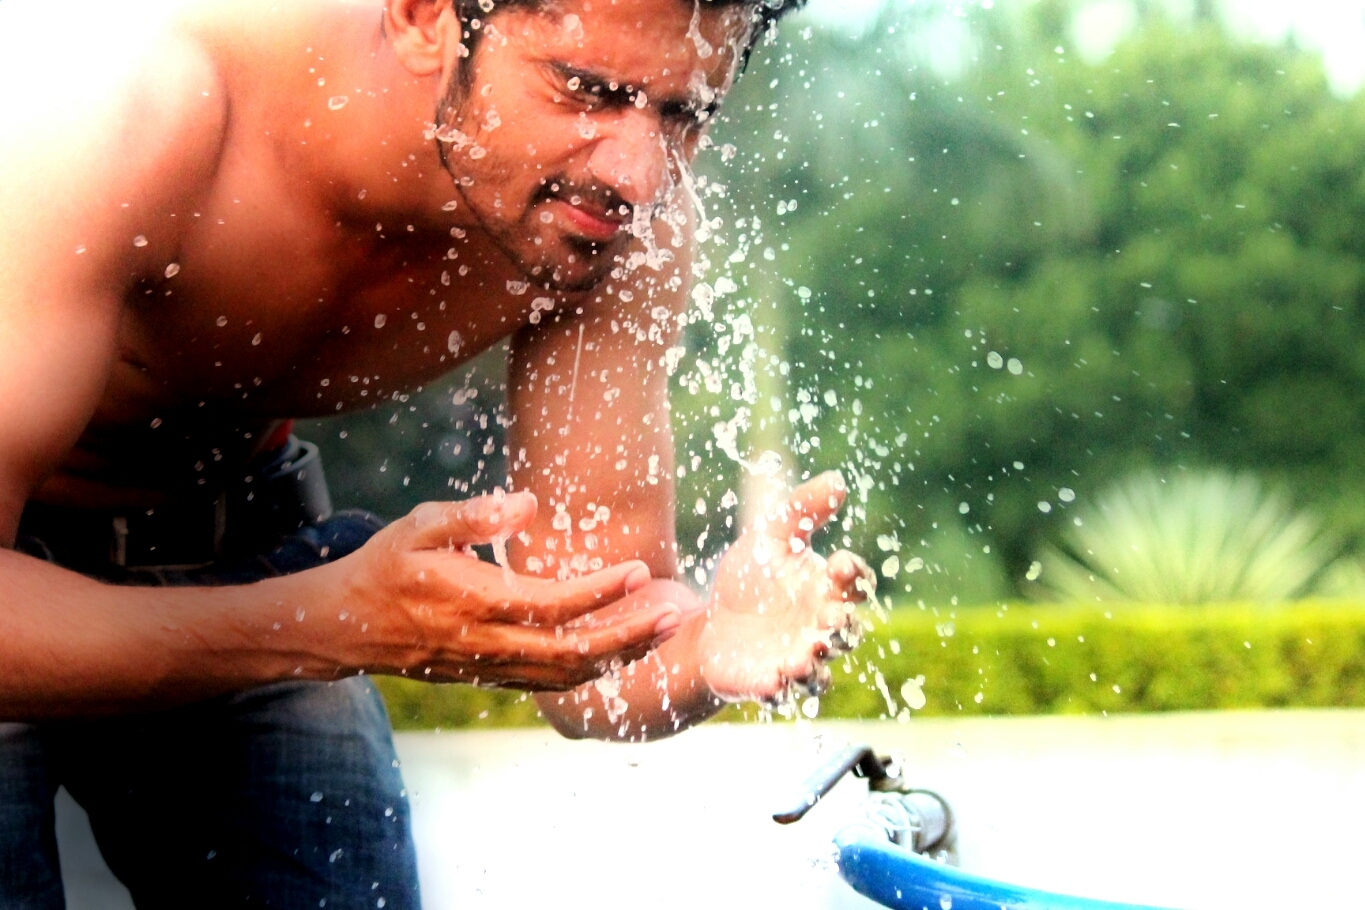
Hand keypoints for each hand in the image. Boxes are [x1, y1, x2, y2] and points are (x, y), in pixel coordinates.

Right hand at [328, 492, 681, 689]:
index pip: (551, 605)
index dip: (599, 592)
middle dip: (628, 636)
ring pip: (567, 675)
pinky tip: (622, 650)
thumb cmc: (387, 566)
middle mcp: (488, 645)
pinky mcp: (491, 678)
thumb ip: (473, 514)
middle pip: (572, 652)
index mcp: (474, 604)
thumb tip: (528, 503)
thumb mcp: (419, 526)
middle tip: (673, 615)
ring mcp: (491, 668)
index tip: (637, 571)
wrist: (346, 626)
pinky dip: (592, 670)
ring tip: (662, 631)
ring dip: (620, 656)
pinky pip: (551, 682)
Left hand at [698, 472, 872, 704]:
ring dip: (814, 668)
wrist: (710, 622)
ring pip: (819, 675)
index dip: (854, 576)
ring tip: (800, 659)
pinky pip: (780, 693)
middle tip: (831, 620)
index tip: (843, 564)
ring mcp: (796, 660)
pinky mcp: (767, 683)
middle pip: (847, 635)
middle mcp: (819, 630)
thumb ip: (802, 510)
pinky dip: (778, 689)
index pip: (854, 585)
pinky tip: (771, 679)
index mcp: (826, 592)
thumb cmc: (751, 580)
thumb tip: (837, 480)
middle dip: (842, 629)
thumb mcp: (770, 537)